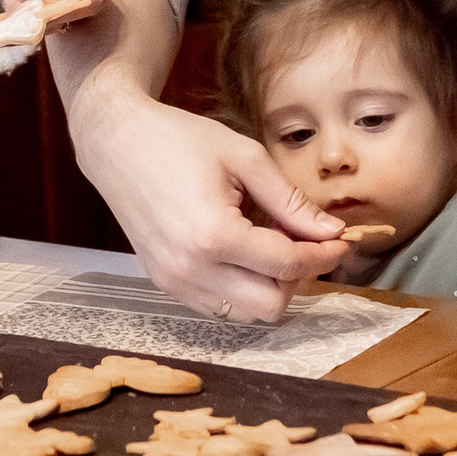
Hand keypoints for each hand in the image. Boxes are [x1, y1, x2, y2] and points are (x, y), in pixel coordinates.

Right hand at [68, 80, 351, 323]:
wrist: (117, 144)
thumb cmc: (177, 141)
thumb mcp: (244, 158)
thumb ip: (290, 201)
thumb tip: (330, 231)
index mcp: (213, 235)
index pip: (286, 264)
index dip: (322, 255)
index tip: (339, 241)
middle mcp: (190, 269)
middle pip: (271, 306)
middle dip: (297, 278)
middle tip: (306, 244)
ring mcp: (173, 282)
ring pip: (246, 314)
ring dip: (269, 287)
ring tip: (273, 245)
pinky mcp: (164, 284)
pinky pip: (218, 307)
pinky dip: (242, 289)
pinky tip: (244, 254)